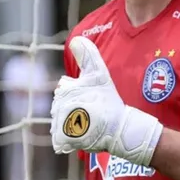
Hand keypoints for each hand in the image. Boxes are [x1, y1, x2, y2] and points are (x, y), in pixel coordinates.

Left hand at [50, 36, 163, 167]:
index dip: (76, 95)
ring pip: (58, 124)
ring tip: (87, 125)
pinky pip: (58, 140)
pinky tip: (81, 136)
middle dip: (72, 112)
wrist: (120, 128)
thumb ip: (87, 56)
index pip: (62, 90)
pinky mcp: (64, 139)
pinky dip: (67, 140)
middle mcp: (61, 106)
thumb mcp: (98, 74)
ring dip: (70, 126)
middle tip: (91, 114)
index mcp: (66, 89)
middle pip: (59, 108)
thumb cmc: (109, 101)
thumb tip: (75, 39)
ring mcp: (62, 124)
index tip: (91, 99)